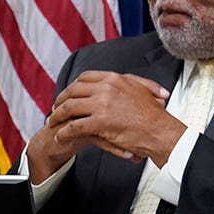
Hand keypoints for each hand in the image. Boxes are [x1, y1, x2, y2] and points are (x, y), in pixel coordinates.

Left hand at [44, 71, 176, 166]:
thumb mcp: (146, 90)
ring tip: (53, 123)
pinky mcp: (99, 122)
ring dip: (58, 116)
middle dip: (60, 100)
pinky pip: (74, 126)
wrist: (161, 131)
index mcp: (116, 79)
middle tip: (55, 109)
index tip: (68, 95)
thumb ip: (133, 82)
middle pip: (73, 91)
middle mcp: (107, 88)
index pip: (85, 77)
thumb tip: (129, 79)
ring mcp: (102, 104)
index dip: (73, 86)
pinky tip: (61, 136)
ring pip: (69, 108)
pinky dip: (64, 132)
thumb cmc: (155, 116)